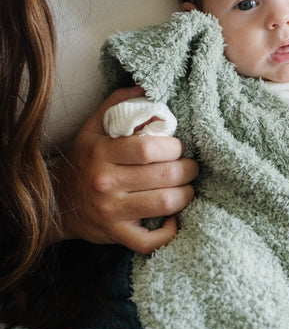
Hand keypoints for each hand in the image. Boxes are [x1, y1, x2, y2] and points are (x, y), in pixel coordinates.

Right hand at [51, 86, 198, 252]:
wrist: (57, 202)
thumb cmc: (84, 160)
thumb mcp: (93, 128)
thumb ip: (117, 105)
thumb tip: (146, 87)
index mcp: (102, 153)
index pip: (149, 148)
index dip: (174, 147)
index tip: (178, 147)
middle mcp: (106, 183)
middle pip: (165, 175)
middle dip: (188, 169)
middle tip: (191, 167)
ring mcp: (111, 212)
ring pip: (165, 203)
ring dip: (187, 194)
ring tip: (187, 187)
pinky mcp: (117, 235)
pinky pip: (152, 241)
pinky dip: (171, 231)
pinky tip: (173, 218)